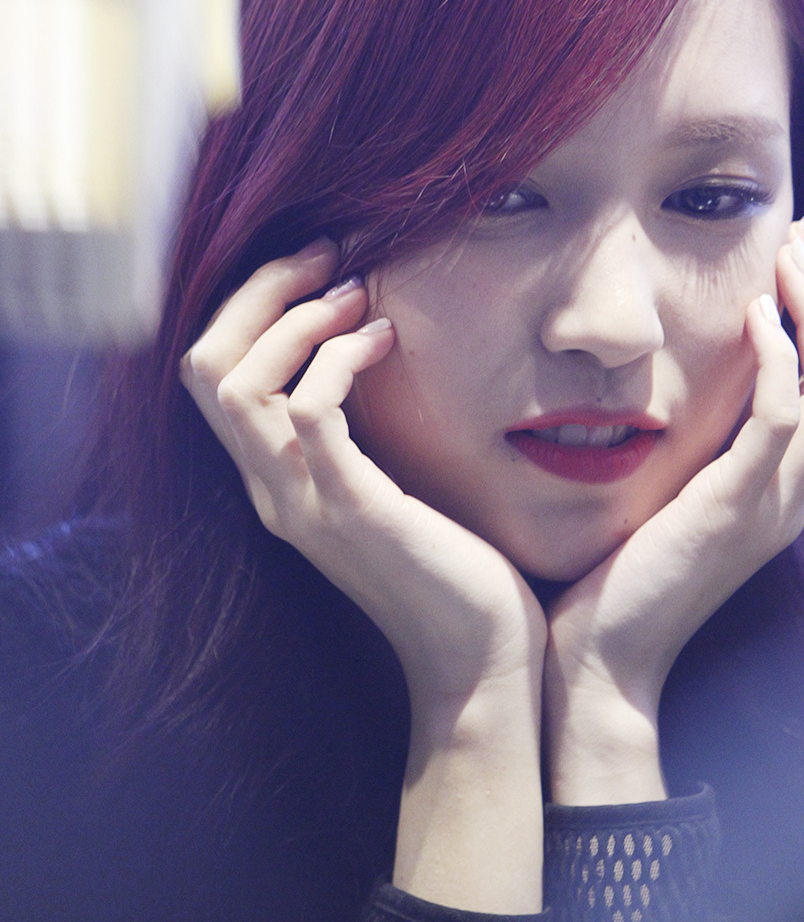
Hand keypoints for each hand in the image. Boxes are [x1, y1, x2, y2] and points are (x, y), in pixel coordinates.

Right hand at [180, 240, 545, 909]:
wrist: (481, 665)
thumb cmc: (453, 572)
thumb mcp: (391, 488)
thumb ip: (365, 434)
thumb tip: (375, 348)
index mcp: (277, 481)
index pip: (212, 375)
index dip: (251, 307)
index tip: (318, 270)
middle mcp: (271, 490)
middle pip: (203, 366)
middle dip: (257, 292)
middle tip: (325, 256)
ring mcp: (302, 503)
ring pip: (235, 383)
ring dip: (293, 318)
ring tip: (355, 293)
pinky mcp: (350, 510)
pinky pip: (309, 412)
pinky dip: (336, 359)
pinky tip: (384, 340)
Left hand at [543, 219, 803, 803]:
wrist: (596, 667)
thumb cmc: (611, 583)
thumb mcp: (662, 498)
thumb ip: (686, 448)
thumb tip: (672, 387)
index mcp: (777, 490)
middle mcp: (791, 495)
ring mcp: (772, 506)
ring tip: (791, 253)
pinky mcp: (735, 510)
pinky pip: (784, 420)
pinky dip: (780, 359)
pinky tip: (755, 311)